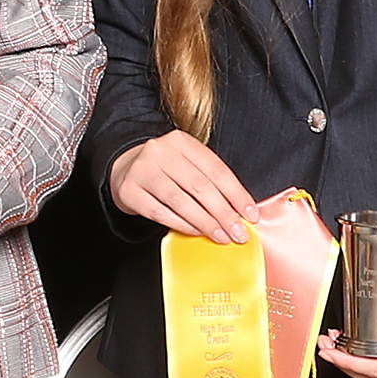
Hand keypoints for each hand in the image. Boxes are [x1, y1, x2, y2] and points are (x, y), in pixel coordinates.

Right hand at [109, 129, 257, 245]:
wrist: (125, 168)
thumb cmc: (165, 169)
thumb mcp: (188, 163)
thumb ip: (210, 181)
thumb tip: (240, 211)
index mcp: (181, 141)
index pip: (216, 169)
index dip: (237, 194)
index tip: (251, 214)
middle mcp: (159, 151)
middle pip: (200, 186)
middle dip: (224, 213)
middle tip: (238, 232)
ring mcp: (141, 170)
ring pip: (181, 201)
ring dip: (205, 223)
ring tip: (221, 236)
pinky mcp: (129, 191)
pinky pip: (161, 213)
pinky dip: (182, 225)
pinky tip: (197, 232)